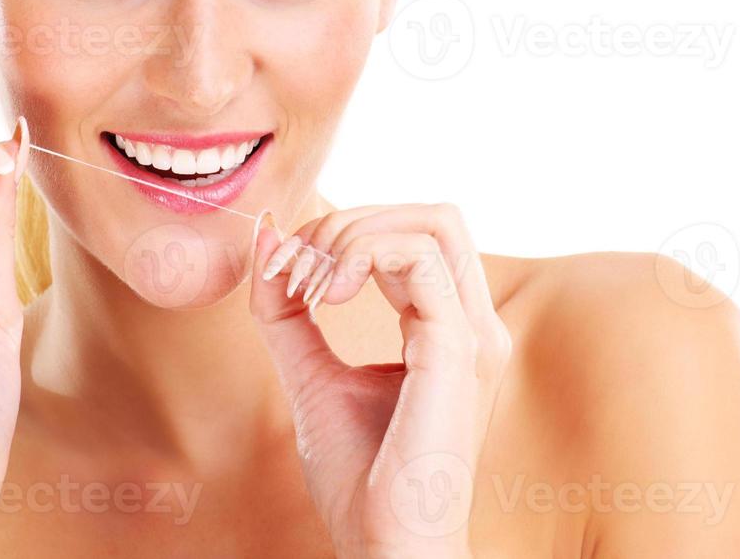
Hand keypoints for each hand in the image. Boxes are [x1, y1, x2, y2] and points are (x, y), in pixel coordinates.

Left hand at [249, 203, 510, 558]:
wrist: (384, 544)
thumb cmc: (360, 476)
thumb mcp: (310, 374)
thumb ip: (287, 309)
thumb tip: (267, 235)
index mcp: (448, 328)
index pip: (415, 234)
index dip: (347, 232)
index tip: (288, 271)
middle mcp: (471, 323)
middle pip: (431, 215)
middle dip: (351, 223)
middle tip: (298, 268)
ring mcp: (472, 334)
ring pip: (431, 222)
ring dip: (353, 234)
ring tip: (312, 284)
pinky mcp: (457, 348)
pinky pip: (419, 257)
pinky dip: (362, 255)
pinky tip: (327, 297)